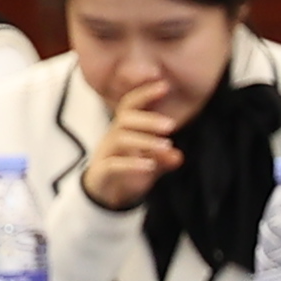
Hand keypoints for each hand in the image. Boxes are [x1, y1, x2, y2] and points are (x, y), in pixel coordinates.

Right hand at [82, 74, 183, 209]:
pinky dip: (132, 164)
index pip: (131, 104)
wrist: (104, 195)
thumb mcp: (151, 162)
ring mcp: (105, 153)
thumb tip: (178, 157)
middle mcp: (113, 137)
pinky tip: (150, 166)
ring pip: (120, 139)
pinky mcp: (101, 172)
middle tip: (172, 125)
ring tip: (166, 145)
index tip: (166, 85)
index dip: (145, 93)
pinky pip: (113, 165)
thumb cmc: (128, 171)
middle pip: (125, 119)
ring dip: (145, 141)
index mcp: (124, 128)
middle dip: (148, 120)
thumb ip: (164, 158)